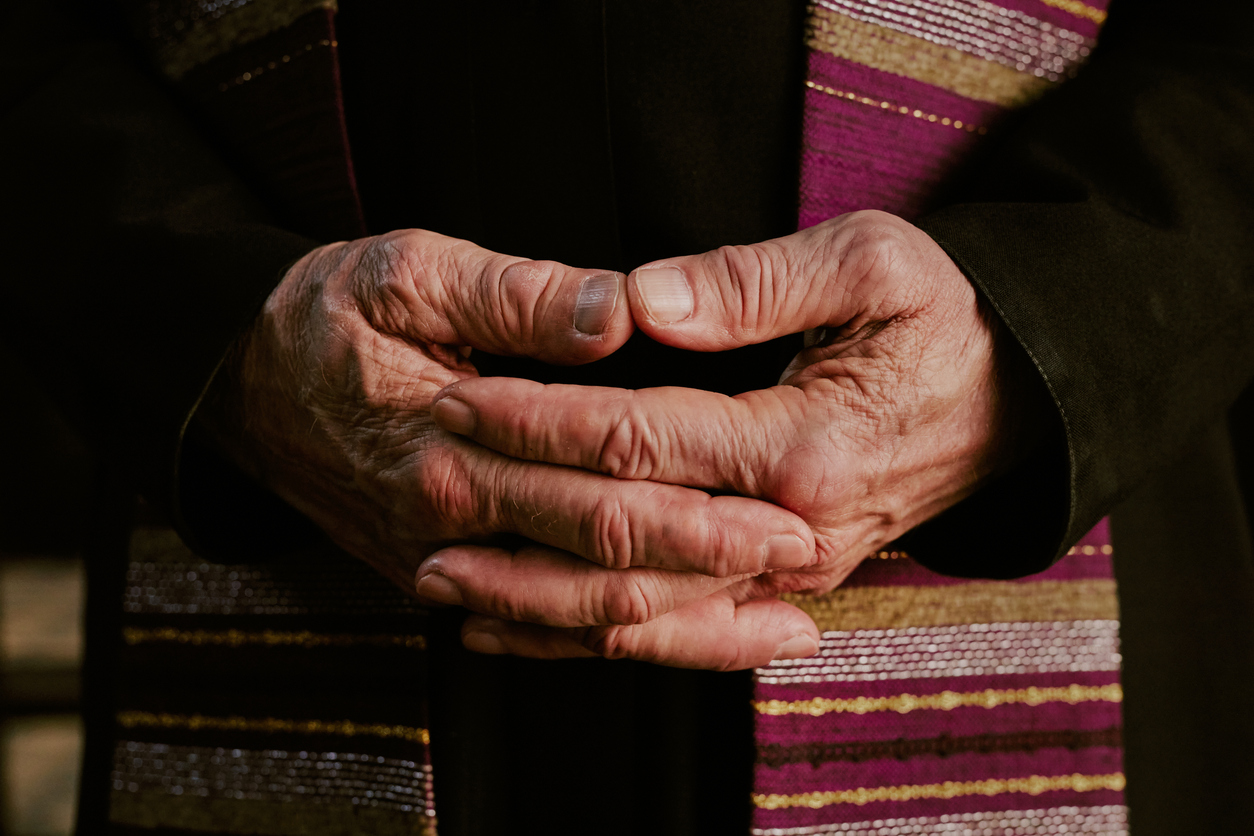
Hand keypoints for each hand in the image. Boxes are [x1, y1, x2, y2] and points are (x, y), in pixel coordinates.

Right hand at [198, 229, 814, 592]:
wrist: (241, 386)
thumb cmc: (325, 318)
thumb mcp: (405, 274)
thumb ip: (515, 293)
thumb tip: (619, 312)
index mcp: (456, 447)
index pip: (604, 483)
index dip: (700, 500)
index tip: (786, 501)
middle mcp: (456, 524)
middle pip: (606, 563)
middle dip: (714, 568)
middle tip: (806, 561)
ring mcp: (449, 563)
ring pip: (581, 618)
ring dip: (682, 627)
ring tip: (774, 627)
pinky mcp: (445, 575)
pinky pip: (541, 627)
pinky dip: (614, 639)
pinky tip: (679, 638)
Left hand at [427, 210, 1035, 667]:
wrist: (1017, 403)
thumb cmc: (945, 321)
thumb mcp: (873, 265)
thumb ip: (754, 282)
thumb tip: (641, 303)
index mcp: (806, 447)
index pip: (641, 440)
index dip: (543, 419)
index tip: (466, 397)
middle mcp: (795, 533)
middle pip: (626, 543)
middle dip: (516, 517)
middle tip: (424, 487)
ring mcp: (791, 575)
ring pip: (643, 612)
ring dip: (536, 603)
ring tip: (443, 584)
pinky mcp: (785, 588)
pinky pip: (678, 632)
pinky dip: (594, 639)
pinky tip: (524, 633)